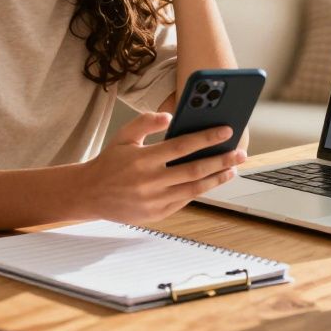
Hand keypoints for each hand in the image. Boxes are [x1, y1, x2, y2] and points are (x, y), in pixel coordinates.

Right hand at [82, 111, 245, 222]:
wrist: (91, 194)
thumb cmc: (110, 161)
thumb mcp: (123, 136)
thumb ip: (145, 122)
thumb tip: (169, 116)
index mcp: (143, 159)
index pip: (182, 146)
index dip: (206, 138)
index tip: (225, 131)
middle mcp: (150, 181)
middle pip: (195, 169)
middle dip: (221, 160)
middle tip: (239, 152)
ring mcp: (155, 200)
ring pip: (194, 188)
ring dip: (217, 178)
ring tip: (232, 169)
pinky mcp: (157, 214)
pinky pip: (184, 200)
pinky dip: (200, 190)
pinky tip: (212, 181)